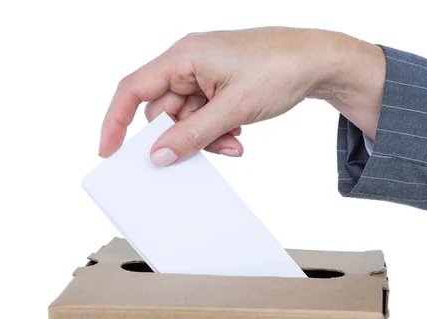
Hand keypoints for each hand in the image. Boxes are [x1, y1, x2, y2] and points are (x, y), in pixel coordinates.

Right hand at [99, 27, 384, 165]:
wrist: (318, 61)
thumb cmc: (279, 68)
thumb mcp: (232, 109)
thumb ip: (192, 134)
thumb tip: (159, 154)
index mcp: (184, 56)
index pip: (133, 88)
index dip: (115, 120)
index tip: (109, 151)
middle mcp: (188, 62)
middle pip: (161, 109)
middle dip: (180, 137)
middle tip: (204, 152)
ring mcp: (204, 74)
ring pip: (185, 117)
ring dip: (204, 138)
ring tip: (232, 143)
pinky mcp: (218, 85)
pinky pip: (203, 115)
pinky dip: (215, 131)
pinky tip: (237, 136)